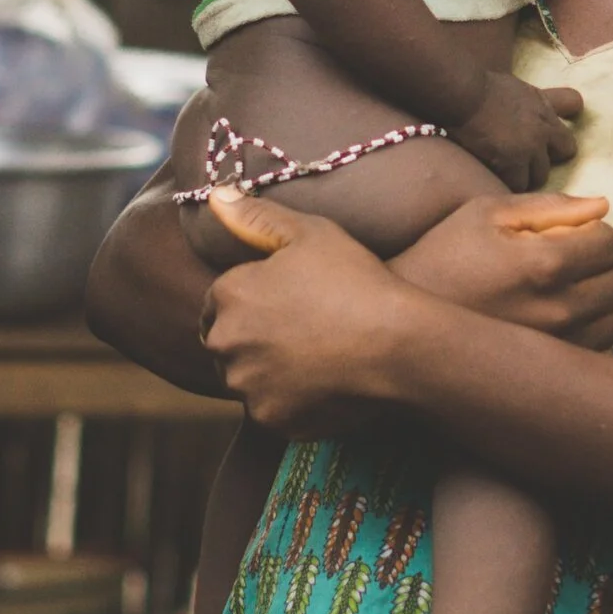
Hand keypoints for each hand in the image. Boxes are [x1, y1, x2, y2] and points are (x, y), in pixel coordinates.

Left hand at [197, 190, 420, 430]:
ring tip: (313, 357)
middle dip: (251, 337)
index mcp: (229, 295)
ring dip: (265, 371)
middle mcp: (226, 342)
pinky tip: (321, 383)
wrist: (398, 344)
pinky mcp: (269, 419)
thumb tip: (214, 194)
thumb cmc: (356, 281)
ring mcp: (246, 385)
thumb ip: (256, 216)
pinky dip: (287, 400)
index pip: (219, 301)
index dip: (253, 300)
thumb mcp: (310, 233)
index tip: (286, 302)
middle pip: (227, 342)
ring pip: (245, 378)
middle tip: (300, 330)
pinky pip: (269, 409)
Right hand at [394, 189, 612, 348]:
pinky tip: (561, 322)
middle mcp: (559, 310)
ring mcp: (558, 347)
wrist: (405, 327)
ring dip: (602, 300)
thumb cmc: (442, 258)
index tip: (569, 236)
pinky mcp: (553, 373)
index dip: (591, 232)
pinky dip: (592, 332)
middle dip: (602, 265)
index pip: (608, 241)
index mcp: (543, 263)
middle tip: (571, 263)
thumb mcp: (484, 214)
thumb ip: (548, 206)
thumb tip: (601, 207)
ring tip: (567, 292)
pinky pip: (602, 349)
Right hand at [451, 69, 582, 190]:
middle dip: (540, 166)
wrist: (462, 93)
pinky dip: (504, 183)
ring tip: (503, 175)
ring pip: (537, 178)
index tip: (539, 154)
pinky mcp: (511, 161)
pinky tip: (491, 177)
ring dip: (522, 178)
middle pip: (557, 161)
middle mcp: (542, 130)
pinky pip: (515, 185)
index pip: (567, 143)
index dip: (553, 151)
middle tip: (521, 167)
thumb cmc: (481, 88)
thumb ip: (538, 104)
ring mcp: (529, 147)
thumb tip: (558, 108)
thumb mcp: (519, 89)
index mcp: (544, 112)